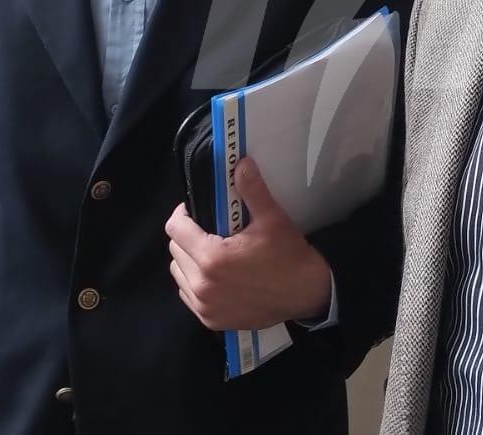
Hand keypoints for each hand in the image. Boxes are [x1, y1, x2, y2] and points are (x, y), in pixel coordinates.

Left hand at [165, 157, 331, 330]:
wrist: (307, 294)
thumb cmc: (288, 255)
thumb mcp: (272, 219)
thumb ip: (252, 190)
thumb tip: (241, 162)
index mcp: (212, 258)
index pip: (175, 230)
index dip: (182, 214)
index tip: (195, 210)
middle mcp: (203, 285)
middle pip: (175, 250)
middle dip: (187, 236)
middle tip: (209, 230)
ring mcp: (205, 306)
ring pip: (179, 273)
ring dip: (188, 260)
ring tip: (211, 252)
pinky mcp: (211, 320)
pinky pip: (188, 295)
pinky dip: (195, 282)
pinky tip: (215, 276)